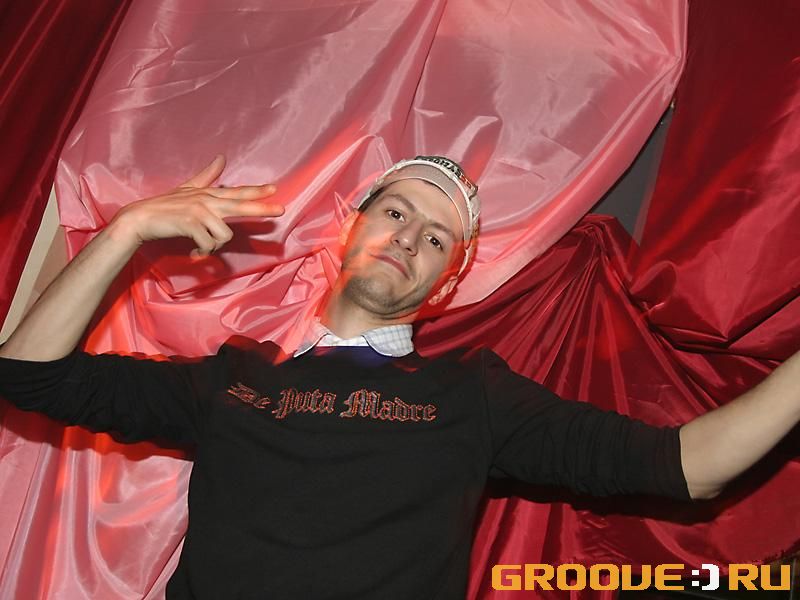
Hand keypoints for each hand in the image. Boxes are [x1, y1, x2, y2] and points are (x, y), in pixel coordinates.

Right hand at [112, 155, 283, 256]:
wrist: (140, 218)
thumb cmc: (166, 206)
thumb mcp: (189, 188)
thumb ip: (208, 176)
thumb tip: (222, 157)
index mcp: (209, 195)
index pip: (237, 192)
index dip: (256, 191)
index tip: (274, 189)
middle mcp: (207, 201)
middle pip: (240, 205)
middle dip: (261, 209)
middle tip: (281, 210)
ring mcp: (200, 212)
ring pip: (224, 235)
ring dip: (212, 247)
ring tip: (200, 246)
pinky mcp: (192, 224)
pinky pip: (209, 245)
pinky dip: (201, 252)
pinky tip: (193, 251)